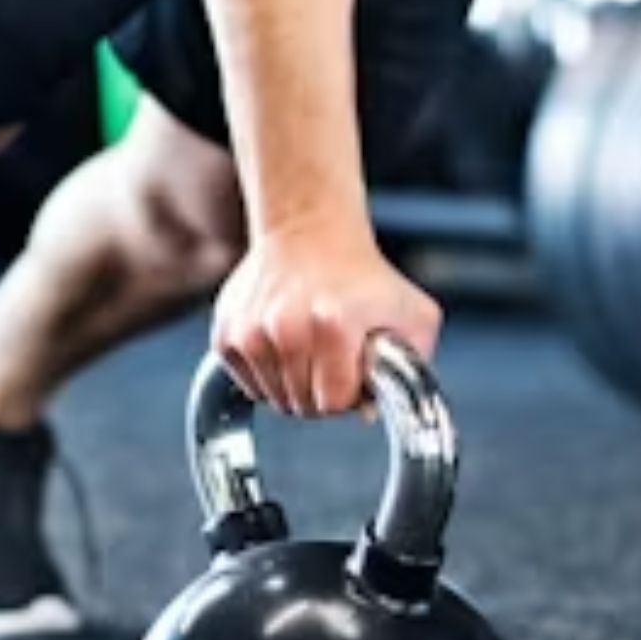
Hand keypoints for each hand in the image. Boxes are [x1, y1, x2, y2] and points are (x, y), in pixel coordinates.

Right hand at [212, 216, 442, 415]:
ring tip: (309, 350)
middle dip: (321, 393)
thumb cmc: (362, 273)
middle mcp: (286, 329)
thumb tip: (372, 410)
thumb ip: (414, 365)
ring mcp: (251, 332)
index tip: (352, 374)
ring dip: (294, 386)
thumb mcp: (413, 313)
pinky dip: (268, 377)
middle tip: (333, 362)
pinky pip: (248, 386)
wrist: (310, 229)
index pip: (333, 403)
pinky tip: (285, 346)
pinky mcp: (226, 333)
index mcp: (333, 326)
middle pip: (302, 406)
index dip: (347, 396)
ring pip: (274, 400)